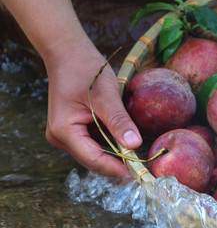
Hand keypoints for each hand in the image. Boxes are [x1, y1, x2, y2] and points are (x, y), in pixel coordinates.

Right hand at [44, 41, 141, 178]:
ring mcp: (65, 135)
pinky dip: (109, 143)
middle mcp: (61, 138)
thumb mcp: (106, 95)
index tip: (140, 173)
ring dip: (115, 154)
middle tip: (144, 166)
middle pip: (93, 160)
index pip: (94, 159)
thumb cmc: (86, 70)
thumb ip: (119, 121)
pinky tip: (125, 140)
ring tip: (138, 156)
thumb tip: (134, 145)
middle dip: (117, 164)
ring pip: (95, 153)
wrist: (69, 54)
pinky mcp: (73, 130)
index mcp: (64, 131)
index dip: (117, 168)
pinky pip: (94, 143)